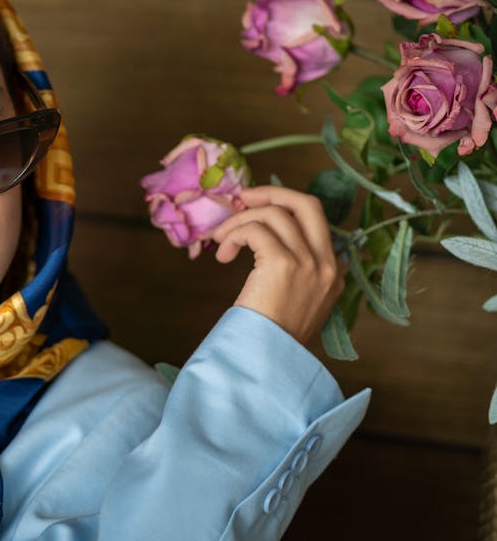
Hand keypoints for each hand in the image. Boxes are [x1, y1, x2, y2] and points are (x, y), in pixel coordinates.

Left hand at [210, 186, 342, 344]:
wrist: (268, 361)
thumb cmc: (271, 335)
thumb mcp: (295, 301)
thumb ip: (292, 269)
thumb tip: (260, 235)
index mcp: (333, 272)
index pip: (315, 220)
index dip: (283, 207)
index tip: (256, 210)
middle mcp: (327, 264)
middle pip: (307, 203)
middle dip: (273, 192)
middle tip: (244, 198)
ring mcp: (308, 263)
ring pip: (273, 214)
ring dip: (239, 221)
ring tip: (220, 242)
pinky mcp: (283, 264)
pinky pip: (255, 230)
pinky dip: (233, 235)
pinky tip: (223, 254)